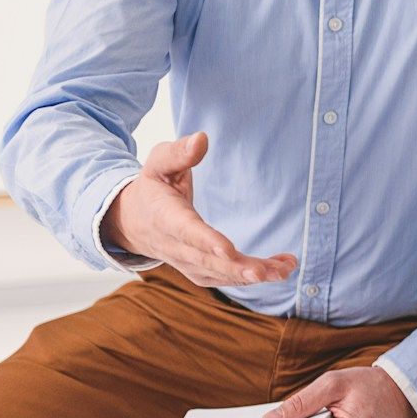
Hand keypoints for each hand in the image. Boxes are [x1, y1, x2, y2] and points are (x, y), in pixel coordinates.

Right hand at [102, 132, 296, 287]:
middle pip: (205, 261)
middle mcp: (175, 245)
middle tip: (265, 273)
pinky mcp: (198, 270)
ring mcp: (186, 262)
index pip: (186, 231)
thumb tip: (201, 138)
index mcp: (165, 216)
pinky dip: (250, 277)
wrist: (133, 220)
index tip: (229, 250)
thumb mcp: (158, 163)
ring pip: (218, 274)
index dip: (207, 241)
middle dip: (235, 268)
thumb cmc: (153, 186)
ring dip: (251, 275)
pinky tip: (278, 270)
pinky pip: (223, 278)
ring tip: (283, 271)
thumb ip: (178, 153)